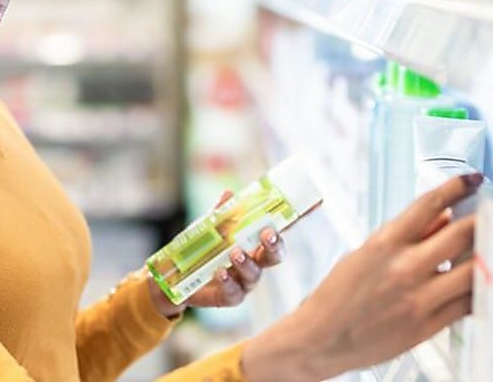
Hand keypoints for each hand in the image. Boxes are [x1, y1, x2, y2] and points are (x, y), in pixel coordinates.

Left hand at [147, 190, 287, 318]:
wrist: (177, 276)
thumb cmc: (201, 248)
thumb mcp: (208, 227)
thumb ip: (219, 214)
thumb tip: (228, 195)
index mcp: (255, 241)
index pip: (279, 229)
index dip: (298, 219)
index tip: (315, 205)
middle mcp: (255, 262)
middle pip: (275, 255)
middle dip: (275, 245)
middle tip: (267, 234)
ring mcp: (244, 281)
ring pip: (255, 275)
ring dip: (247, 263)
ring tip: (235, 252)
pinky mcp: (229, 297)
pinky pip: (234, 293)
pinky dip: (228, 282)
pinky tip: (220, 272)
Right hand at [242, 172, 482, 381]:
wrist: (322, 338)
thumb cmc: (339, 295)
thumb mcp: (366, 253)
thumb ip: (406, 236)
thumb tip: (442, 218)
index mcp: (385, 243)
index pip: (429, 204)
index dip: (456, 187)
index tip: (473, 179)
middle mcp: (405, 267)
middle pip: (461, 234)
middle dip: (483, 219)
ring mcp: (419, 298)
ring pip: (473, 270)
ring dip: (489, 255)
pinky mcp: (427, 325)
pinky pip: (467, 304)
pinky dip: (480, 290)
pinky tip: (485, 282)